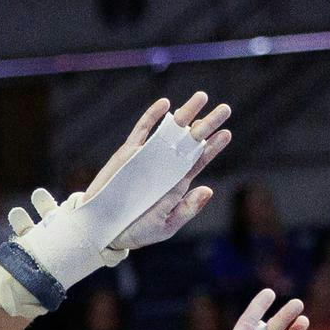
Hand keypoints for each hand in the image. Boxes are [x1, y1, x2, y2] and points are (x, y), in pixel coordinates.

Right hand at [107, 93, 231, 250]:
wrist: (104, 229)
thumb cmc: (137, 231)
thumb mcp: (165, 226)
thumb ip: (186, 209)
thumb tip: (208, 190)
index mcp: (177, 183)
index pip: (199, 160)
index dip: (213, 147)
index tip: (226, 133)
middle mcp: (166, 166)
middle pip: (191, 141)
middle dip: (208, 124)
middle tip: (225, 109)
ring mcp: (147, 157)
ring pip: (170, 131)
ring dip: (185, 114)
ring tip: (202, 97)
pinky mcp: (128, 154)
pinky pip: (142, 131)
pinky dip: (152, 117)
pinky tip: (165, 104)